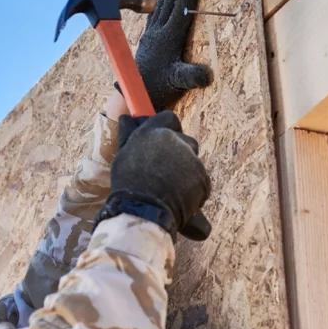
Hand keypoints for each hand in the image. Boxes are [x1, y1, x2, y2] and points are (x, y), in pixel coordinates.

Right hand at [108, 112, 210, 238]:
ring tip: (170, 190)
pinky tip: (179, 200)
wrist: (143, 211)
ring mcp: (190, 158)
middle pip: (185, 141)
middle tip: (165, 172)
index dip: (169, 129)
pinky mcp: (202, 177)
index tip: (165, 141)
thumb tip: (126, 117)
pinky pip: (200, 181)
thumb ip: (129, 135)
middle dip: (180, 154)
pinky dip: (193, 190)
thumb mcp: (124, 156)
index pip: (169, 119)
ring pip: (193, 162)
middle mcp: (174, 140)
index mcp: (153, 132)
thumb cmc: (128, 184)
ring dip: (186, 173)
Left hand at [133, 0, 212, 109]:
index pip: (181, 7)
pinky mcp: (149, 33)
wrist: (135, 93)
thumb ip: (191, 77)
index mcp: (168, 37)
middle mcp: (159, 30)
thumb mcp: (178, 84)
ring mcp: (152, 30)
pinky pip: (156, 7)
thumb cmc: (159, 88)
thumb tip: (208, 75)